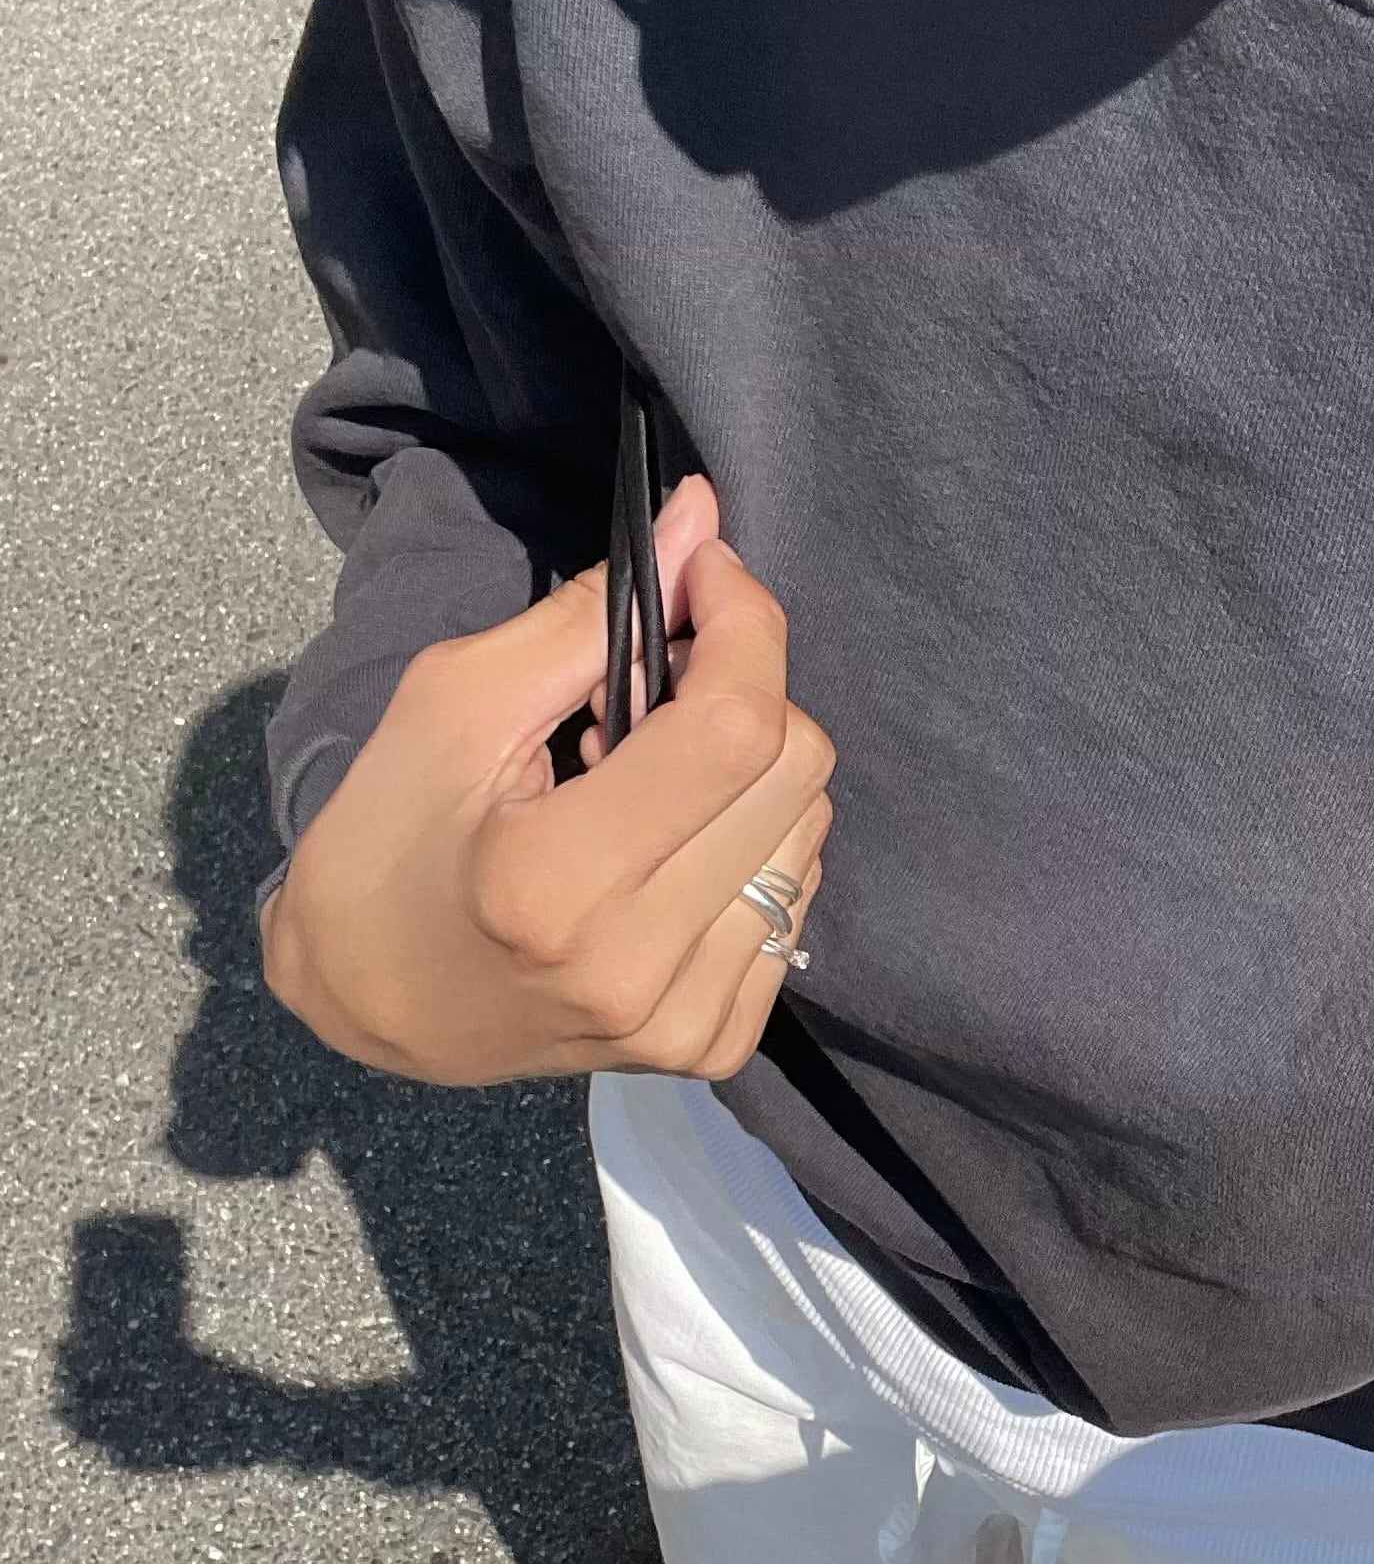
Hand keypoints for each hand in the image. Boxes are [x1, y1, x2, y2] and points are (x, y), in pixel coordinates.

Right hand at [261, 477, 831, 1084]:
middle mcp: (638, 966)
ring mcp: (686, 1021)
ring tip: (644, 779)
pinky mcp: (715, 1044)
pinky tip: (665, 846)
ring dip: (745, 772)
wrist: (374, 1004)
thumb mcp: (453, 706)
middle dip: (744, 689)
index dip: (744, 624)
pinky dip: (747, 843)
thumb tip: (701, 520)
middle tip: (655, 685)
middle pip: (794, 772)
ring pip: (808, 829)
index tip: (705, 574)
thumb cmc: (391, 841)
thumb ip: (589, 616)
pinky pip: (794, 897)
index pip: (733, 729)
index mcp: (556, 884)